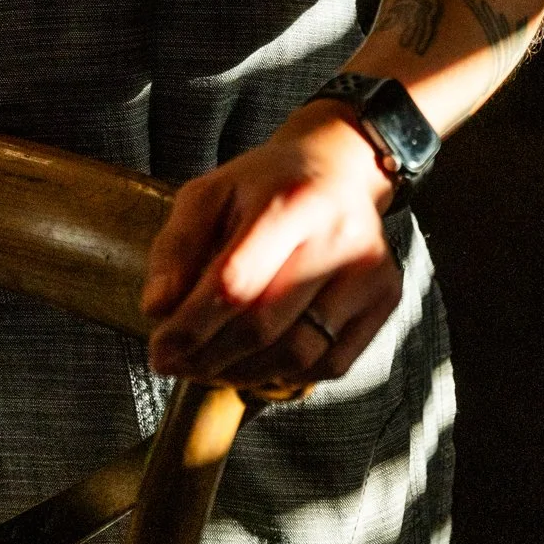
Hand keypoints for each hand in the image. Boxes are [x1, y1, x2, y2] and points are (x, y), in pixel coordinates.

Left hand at [141, 106, 400, 389]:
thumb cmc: (264, 185)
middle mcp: (338, 236)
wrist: (340, 169)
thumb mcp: (209, 193)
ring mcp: (369, 270)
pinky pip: (331, 362)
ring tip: (207, 369)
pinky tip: (254, 364)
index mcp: (289, 200)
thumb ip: (177, 246)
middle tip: (175, 366)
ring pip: (299, 353)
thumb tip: (157, 309)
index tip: (159, 351)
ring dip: (243, 374)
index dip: (192, 326)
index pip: (235, 281)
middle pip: (265, 324)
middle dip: (210, 357)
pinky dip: (286, 375)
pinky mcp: (386, 297)